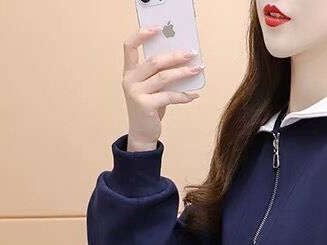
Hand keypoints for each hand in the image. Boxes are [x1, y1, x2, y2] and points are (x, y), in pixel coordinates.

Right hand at [122, 27, 202, 149]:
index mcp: (129, 72)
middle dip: (175, 56)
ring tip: (197, 69)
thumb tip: (183, 63)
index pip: (129, 46)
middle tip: (191, 53)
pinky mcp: (145, 105)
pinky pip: (169, 96)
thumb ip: (160, 76)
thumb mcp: (152, 89)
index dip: (141, 35)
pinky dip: (183, 96)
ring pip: (163, 77)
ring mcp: (136, 93)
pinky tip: (193, 95)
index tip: (158, 28)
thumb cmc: (149, 109)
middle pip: (154, 61)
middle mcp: (130, 80)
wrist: (142, 134)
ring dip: (183, 72)